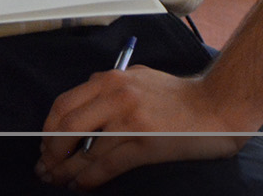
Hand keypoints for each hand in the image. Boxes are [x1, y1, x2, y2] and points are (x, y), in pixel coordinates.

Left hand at [36, 67, 253, 189]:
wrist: (218, 105)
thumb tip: (81, 111)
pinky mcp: (145, 144)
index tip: (45, 145)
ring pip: (85, 151)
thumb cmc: (178, 95)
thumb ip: (109, 89)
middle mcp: (115, 96)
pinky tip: (81, 185)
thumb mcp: (137, 78)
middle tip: (46, 166)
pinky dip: (89, 178)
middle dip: (51, 151)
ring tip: (57, 181)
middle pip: (66, 127)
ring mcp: (129, 120)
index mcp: (110, 79)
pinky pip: (107, 165)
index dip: (49, 129)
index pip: (64, 104)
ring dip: (66, 170)